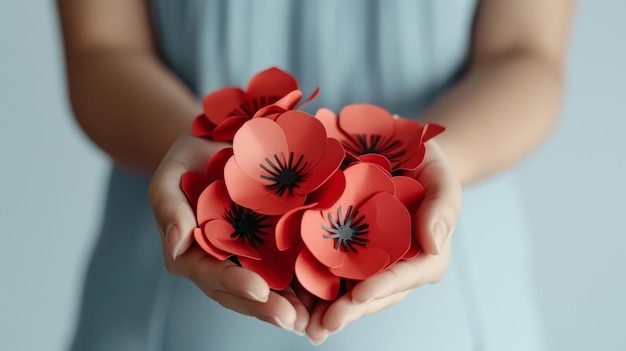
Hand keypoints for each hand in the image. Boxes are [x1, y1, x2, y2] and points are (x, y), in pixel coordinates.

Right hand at [148, 133, 309, 333]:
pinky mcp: (274, 244)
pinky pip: (291, 264)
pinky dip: (307, 279)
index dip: (234, 283)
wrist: (217, 144)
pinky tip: (327, 289)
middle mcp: (223, 261)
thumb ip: (169, 208)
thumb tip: (177, 243)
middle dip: (267, 308)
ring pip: (270, 286)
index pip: (211, 274)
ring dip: (291, 304)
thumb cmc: (188, 161)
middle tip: (293, 320)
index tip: (259, 290)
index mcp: (194, 253)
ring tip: (312, 318)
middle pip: (243, 291)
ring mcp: (250, 255)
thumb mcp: (169, 177)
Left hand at [304, 140, 461, 343]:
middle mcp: (394, 263)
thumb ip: (442, 206)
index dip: (384, 286)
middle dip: (350, 310)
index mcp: (423, 254)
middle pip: (375, 292)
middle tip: (324, 324)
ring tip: (306, 325)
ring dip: (328, 308)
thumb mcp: (440, 177)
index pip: (407, 274)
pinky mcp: (344, 248)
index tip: (360, 294)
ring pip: (349, 289)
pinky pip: (328, 268)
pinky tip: (293, 299)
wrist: (398, 148)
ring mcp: (368, 259)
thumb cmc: (425, 163)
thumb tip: (433, 244)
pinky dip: (313, 285)